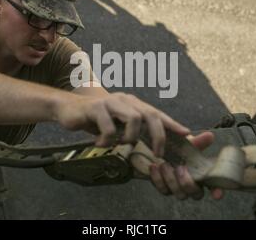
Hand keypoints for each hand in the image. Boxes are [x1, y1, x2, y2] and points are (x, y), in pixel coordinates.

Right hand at [55, 92, 189, 156]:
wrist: (68, 108)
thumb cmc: (96, 120)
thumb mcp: (117, 125)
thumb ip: (133, 132)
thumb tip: (152, 148)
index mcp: (133, 104)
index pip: (158, 114)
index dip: (173, 124)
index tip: (187, 135)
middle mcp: (126, 101)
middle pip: (150, 115)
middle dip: (158, 136)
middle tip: (157, 154)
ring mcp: (111, 102)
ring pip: (134, 119)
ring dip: (130, 137)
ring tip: (121, 144)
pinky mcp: (96, 108)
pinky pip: (109, 127)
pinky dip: (107, 140)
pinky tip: (100, 144)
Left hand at [149, 131, 223, 200]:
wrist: (161, 149)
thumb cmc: (180, 148)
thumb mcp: (189, 143)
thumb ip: (199, 142)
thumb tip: (210, 136)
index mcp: (203, 174)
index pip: (215, 187)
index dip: (217, 192)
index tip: (216, 194)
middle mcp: (193, 185)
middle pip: (196, 194)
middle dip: (187, 183)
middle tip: (180, 168)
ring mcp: (179, 189)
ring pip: (180, 195)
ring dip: (171, 180)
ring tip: (165, 164)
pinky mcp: (166, 188)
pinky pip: (164, 190)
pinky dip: (158, 179)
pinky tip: (154, 166)